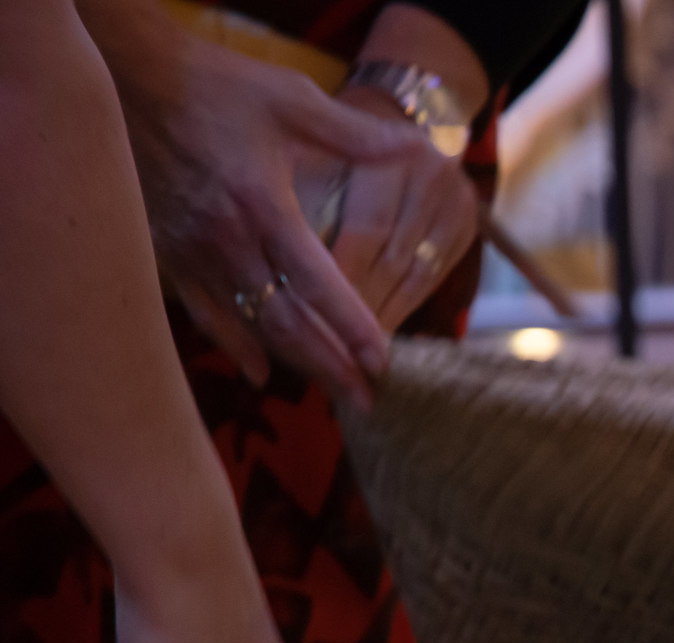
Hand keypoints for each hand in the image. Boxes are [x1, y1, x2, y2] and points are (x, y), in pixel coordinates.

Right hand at [108, 24, 435, 409]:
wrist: (125, 77)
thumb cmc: (212, 83)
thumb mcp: (290, 99)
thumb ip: (355, 134)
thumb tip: (413, 148)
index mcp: (263, 205)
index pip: (317, 284)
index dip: (351, 327)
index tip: (382, 362)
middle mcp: (226, 239)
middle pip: (286, 322)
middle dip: (330, 365)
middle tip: (368, 399)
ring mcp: (192, 251)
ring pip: (249, 325)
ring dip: (293, 362)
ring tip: (332, 392)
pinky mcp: (166, 251)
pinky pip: (203, 312)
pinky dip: (235, 344)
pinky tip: (260, 371)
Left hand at [324, 85, 479, 334]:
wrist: (403, 104)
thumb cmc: (337, 124)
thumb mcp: (309, 139)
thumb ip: (302, 197)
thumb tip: (276, 269)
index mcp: (392, 153)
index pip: (366, 230)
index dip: (339, 277)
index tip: (306, 316)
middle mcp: (433, 177)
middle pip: (393, 258)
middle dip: (360, 308)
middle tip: (329, 352)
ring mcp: (457, 202)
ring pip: (416, 274)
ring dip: (384, 316)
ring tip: (353, 354)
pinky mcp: (468, 225)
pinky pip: (434, 276)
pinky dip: (405, 305)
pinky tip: (380, 329)